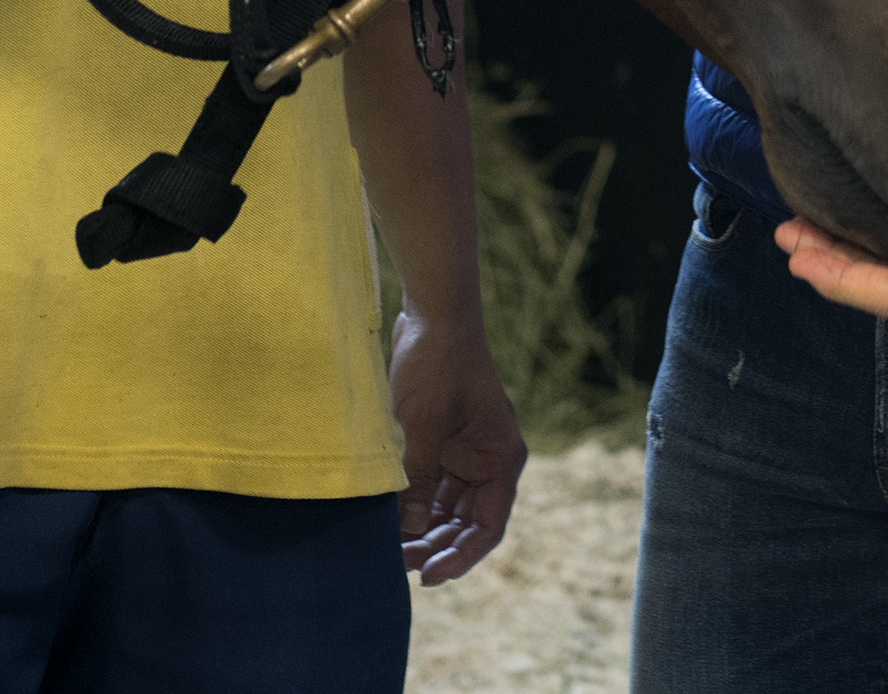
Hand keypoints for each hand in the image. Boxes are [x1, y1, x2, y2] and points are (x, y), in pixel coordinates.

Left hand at [387, 311, 524, 584]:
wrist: (431, 313)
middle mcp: (488, 462)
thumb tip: (406, 533)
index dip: (461, 557)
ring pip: (445, 511)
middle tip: (397, 565)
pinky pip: (430, 490)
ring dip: (420, 531)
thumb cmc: (437, 363)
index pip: (488, 527)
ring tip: (387, 549)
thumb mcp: (424, 425)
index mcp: (501, 458)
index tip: (428, 576)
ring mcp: (464, 455)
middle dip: (435, 547)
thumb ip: (417, 481)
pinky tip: (386, 521)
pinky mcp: (442, 446)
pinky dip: (411, 507)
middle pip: (465, 524)